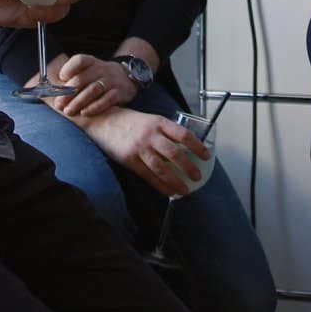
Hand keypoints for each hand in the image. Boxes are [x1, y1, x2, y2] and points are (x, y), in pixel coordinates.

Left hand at [50, 53, 138, 117]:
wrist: (127, 78)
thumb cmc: (100, 77)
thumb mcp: (89, 72)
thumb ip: (73, 79)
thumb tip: (50, 91)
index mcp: (92, 62)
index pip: (80, 60)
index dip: (69, 69)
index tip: (61, 79)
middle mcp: (102, 69)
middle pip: (83, 79)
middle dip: (68, 93)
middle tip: (59, 104)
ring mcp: (112, 80)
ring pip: (93, 89)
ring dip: (79, 101)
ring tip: (68, 111)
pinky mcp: (120, 92)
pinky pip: (107, 99)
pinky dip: (95, 107)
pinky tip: (85, 112)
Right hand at [80, 108, 207, 197]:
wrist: (104, 121)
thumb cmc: (130, 122)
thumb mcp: (150, 120)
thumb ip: (165, 132)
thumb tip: (184, 148)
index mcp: (159, 122)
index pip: (183, 134)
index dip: (197, 146)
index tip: (207, 155)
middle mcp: (150, 134)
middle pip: (174, 153)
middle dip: (188, 167)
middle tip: (197, 176)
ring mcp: (139, 148)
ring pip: (162, 167)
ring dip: (175, 181)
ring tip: (185, 190)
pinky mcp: (129, 159)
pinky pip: (148, 175)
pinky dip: (160, 185)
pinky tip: (168, 192)